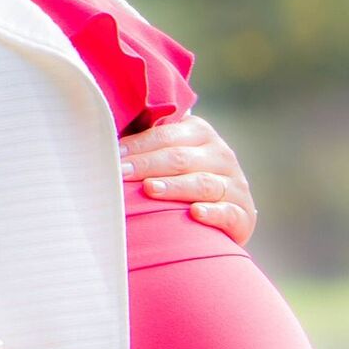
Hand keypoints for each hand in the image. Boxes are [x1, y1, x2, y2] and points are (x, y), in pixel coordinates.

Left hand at [118, 113, 258, 246]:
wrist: (223, 216)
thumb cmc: (181, 182)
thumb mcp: (170, 158)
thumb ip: (148, 145)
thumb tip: (104, 132)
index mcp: (201, 134)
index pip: (167, 136)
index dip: (139, 145)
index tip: (113, 156)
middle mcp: (222, 155)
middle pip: (181, 158)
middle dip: (148, 166)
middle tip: (122, 174)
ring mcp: (236, 185)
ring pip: (203, 184)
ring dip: (175, 187)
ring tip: (150, 190)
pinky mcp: (244, 214)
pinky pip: (227, 212)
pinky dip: (212, 213)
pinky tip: (195, 214)